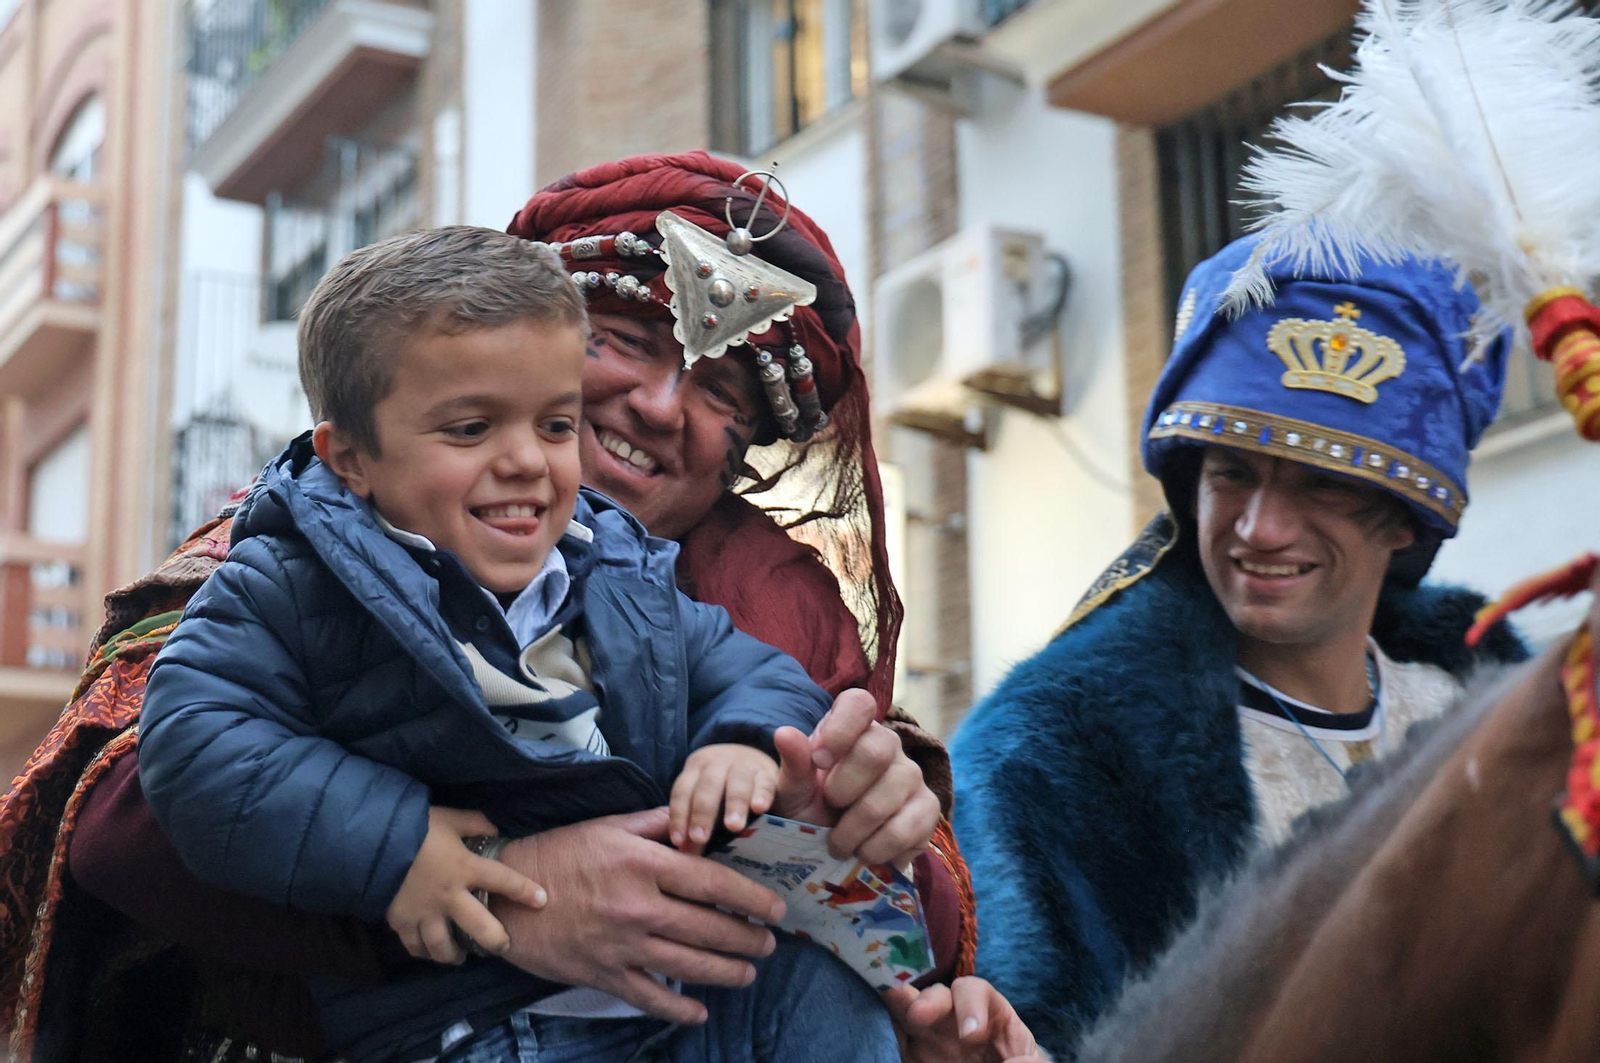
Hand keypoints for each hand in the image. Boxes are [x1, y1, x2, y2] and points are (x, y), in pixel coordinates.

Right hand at [385, 807, 546, 964]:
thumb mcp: (449, 818)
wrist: (371, 841)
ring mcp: (424, 913)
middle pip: (480, 928)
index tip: (542, 900)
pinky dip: (423, 951)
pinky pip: (414, 945)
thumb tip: (495, 829)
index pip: (503, 881)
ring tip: (462, 958)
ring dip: (455, 955)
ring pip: (443, 946)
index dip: (525, 891)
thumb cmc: (415, 827)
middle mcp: (449, 896)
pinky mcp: (401, 921)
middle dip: (496, 941)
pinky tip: (429, 951)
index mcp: (465, 868)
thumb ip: (474, 823)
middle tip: (504, 946)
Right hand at [490, 807, 786, 1024]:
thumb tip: (697, 818)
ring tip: (749, 971)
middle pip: (709, 927)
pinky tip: (700, 1011)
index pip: (712, 882)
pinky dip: (679, 1008)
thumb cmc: (560, 853)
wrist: (506, 895)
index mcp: (643, 864)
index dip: (751, 898)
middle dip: (748, 939)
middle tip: (768, 943)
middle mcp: (638, 906)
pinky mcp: (603, 974)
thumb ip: (658, 823)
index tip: (775, 908)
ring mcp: (622, 945)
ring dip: (727, 972)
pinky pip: (651, 997)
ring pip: (689, 965)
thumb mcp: (610, 826)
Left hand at [669, 743, 779, 852]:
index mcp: (697, 769)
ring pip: (737, 781)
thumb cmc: (724, 790)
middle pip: (708, 785)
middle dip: (703, 813)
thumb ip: (694, 824)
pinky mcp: (767, 772)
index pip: (683, 790)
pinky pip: (764, 782)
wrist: (755, 764)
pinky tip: (759, 809)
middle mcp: (718, 763)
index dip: (679, 816)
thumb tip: (683, 854)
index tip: (679, 841)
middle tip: (701, 838)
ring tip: (733, 827)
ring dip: (734, 804)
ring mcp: (744, 765)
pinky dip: (761, 795)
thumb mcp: (707, 801)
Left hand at [772, 688, 940, 864]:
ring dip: (854, 832)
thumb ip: (793, 764)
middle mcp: (888, 744)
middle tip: (829, 809)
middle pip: (875, 753)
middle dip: (842, 791)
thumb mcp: (795, 790)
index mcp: (852, 728)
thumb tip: (784, 734)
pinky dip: (877, 849)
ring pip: (887, 799)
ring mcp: (912, 775)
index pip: (859, 703)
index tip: (818, 760)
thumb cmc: (813, 807)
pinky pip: (906, 829)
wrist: (837, 847)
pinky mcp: (928, 808)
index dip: (840, 729)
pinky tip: (865, 851)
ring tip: (840, 844)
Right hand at [884, 977, 1043, 1062]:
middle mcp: (954, 1022)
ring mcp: (928, 1040)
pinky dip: (881, 1031)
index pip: (975, 991)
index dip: (970, 1005)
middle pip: (937, 996)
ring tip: (886, 1000)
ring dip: (896, 1004)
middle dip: (926, 999)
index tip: (970, 1035)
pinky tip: (874, 1029)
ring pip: (906, 1011)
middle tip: (917, 1015)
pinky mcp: (908, 1057)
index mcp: (990, 1019)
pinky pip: (891, 1040)